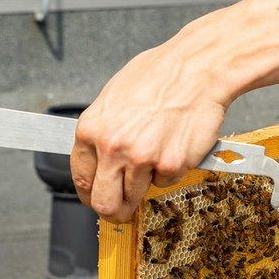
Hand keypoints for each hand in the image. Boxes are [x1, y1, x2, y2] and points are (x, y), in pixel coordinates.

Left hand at [72, 38, 229, 221]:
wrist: (197, 68)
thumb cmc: (159, 75)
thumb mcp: (113, 98)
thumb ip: (102, 133)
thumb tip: (97, 160)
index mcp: (91, 130)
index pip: (82, 180)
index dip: (91, 196)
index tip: (99, 198)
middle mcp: (112, 147)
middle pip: (104, 204)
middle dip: (115, 210)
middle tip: (125, 207)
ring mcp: (141, 159)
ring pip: (138, 196)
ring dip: (148, 183)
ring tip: (158, 152)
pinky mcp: (171, 165)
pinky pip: (167, 182)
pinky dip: (172, 170)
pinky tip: (175, 143)